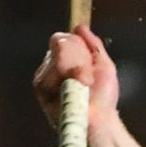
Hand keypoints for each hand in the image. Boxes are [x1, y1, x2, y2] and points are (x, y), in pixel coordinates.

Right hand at [34, 27, 122, 143]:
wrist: (98, 120)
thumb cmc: (103, 98)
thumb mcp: (104, 66)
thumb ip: (93, 44)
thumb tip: (80, 26)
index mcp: (67, 60)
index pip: (63, 38)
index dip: (77, 45)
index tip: (89, 62)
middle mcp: (53, 66)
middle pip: (59, 41)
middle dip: (79, 57)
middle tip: (87, 79)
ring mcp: (45, 76)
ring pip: (57, 54)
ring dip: (75, 69)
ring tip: (82, 87)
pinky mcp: (41, 86)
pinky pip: (52, 67)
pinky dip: (67, 76)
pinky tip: (72, 89)